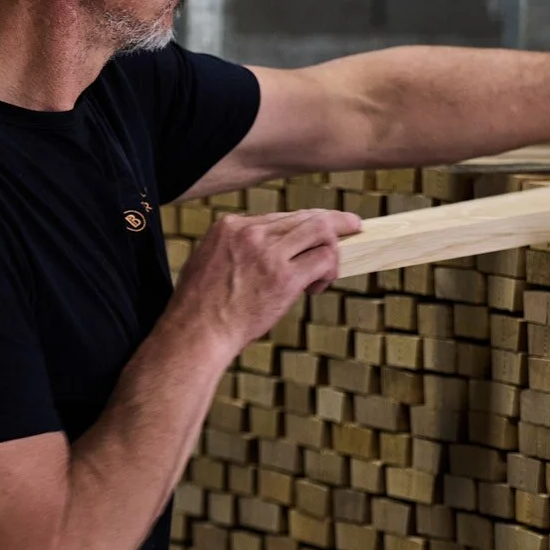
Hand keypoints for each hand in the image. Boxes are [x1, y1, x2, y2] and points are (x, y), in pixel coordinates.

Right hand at [169, 209, 362, 354]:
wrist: (196, 332)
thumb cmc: (200, 307)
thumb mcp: (208, 260)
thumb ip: (234, 248)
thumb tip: (260, 250)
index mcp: (230, 226)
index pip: (279, 217)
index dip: (302, 226)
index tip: (316, 233)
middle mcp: (251, 232)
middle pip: (305, 217)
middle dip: (333, 221)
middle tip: (353, 226)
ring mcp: (269, 253)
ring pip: (321, 230)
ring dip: (334, 248)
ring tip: (328, 271)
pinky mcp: (284, 277)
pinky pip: (324, 259)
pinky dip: (329, 270)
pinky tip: (317, 287)